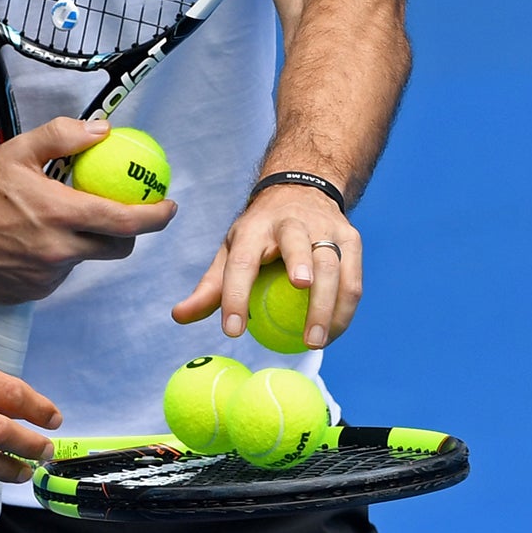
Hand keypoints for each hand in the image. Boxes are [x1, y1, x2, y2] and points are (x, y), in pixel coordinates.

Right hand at [0, 118, 178, 303]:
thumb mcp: (19, 151)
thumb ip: (64, 137)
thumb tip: (103, 130)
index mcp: (60, 214)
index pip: (126, 222)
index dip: (155, 217)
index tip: (168, 207)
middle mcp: (58, 251)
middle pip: (116, 249)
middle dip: (126, 234)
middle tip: (117, 215)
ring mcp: (44, 278)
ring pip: (82, 261)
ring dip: (80, 245)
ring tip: (51, 223)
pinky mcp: (30, 293)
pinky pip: (56, 276)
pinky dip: (53, 260)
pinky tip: (28, 242)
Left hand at [171, 183, 361, 348]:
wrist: (301, 190)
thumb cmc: (260, 232)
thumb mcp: (232, 250)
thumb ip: (211, 286)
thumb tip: (179, 316)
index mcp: (254, 227)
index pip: (242, 261)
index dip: (235, 296)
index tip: (232, 331)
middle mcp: (290, 222)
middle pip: (296, 247)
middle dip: (299, 275)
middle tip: (297, 325)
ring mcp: (324, 228)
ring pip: (332, 265)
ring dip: (328, 307)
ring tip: (315, 342)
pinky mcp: (350, 238)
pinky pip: (352, 278)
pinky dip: (345, 310)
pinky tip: (332, 333)